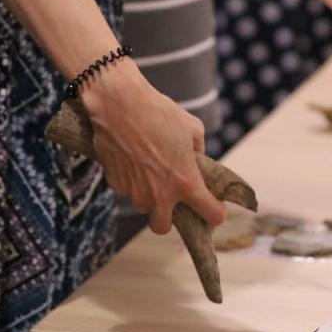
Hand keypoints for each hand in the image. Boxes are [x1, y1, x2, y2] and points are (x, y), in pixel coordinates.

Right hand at [80, 61, 226, 234]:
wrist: (120, 105)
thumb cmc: (159, 113)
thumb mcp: (193, 128)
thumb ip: (199, 152)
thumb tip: (196, 160)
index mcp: (186, 183)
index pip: (211, 215)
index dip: (216, 213)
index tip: (214, 208)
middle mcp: (159, 195)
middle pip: (162, 227)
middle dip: (167, 217)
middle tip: (170, 198)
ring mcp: (135, 192)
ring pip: (142, 207)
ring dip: (147, 197)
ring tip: (148, 171)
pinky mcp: (115, 183)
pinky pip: (126, 190)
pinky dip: (130, 181)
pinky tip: (132, 160)